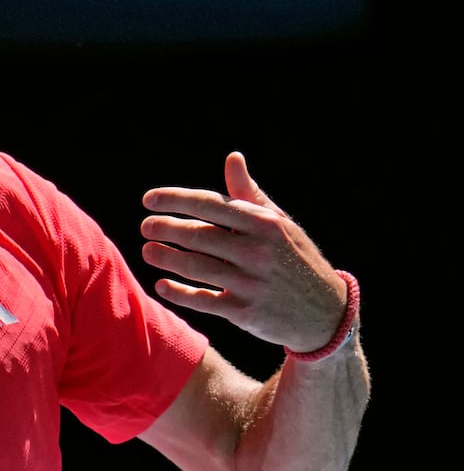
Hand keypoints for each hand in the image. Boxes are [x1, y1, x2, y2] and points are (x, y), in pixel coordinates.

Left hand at [140, 151, 348, 350]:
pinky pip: (203, 300)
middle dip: (165, 228)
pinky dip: (179, 292)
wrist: (325, 312)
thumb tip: (232, 157)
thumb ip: (248, 193)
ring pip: (196, 267)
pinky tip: (161, 284)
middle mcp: (258, 251)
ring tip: (147, 250)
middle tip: (146, 226)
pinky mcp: (245, 312)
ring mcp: (251, 283)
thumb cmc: (293, 258)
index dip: (175, 200)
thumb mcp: (278, 223)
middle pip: (198, 235)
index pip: (210, 205)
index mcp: (264, 224)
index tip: (149, 200)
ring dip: (166, 257)